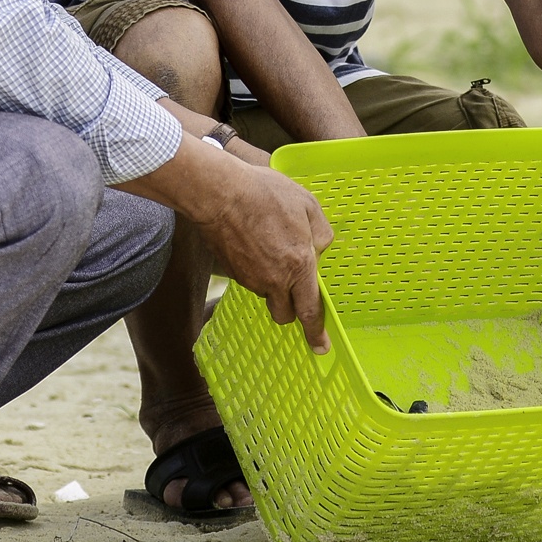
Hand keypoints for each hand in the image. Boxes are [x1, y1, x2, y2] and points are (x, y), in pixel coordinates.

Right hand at [125, 137, 334, 351]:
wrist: (220, 194)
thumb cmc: (265, 194)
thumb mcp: (307, 204)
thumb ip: (321, 233)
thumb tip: (319, 249)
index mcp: (299, 264)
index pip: (309, 310)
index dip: (316, 333)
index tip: (321, 348)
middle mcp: (274, 279)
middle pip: (285, 314)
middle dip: (292, 309)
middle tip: (294, 287)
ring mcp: (251, 278)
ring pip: (267, 296)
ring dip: (273, 285)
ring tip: (271, 249)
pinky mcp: (233, 273)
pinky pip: (251, 281)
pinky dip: (256, 271)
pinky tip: (255, 245)